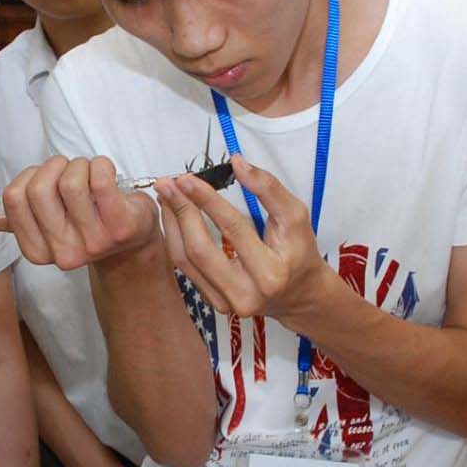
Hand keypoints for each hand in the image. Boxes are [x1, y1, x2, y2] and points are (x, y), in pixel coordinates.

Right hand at [0, 156, 160, 270]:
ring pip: (70, 182)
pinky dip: (102, 165)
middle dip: (55, 167)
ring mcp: (93, 244)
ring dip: (80, 165)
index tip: (48, 181)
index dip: (30, 176)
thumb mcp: (40, 224)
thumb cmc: (82, 221)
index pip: (13, 197)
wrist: (131, 240)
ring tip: (90, 175)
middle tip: (70, 172)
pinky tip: (109, 176)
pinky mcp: (121, 227)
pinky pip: (100, 179)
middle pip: (38, 188)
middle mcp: (63, 254)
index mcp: (37, 252)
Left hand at [156, 156, 338, 325]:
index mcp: (270, 274)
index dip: (208, 200)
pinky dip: (176, 240)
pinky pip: (187, 270)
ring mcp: (227, 303)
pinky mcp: (214, 304)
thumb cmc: (298, 252)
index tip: (188, 179)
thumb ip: (269, 188)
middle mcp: (246, 295)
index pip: (233, 229)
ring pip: (186, 261)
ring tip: (166, 196)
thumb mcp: (295, 216)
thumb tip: (238, 162)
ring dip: (172, 224)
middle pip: (200, 250)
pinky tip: (174, 217)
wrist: (300, 293)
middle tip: (168, 184)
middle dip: (181, 211)